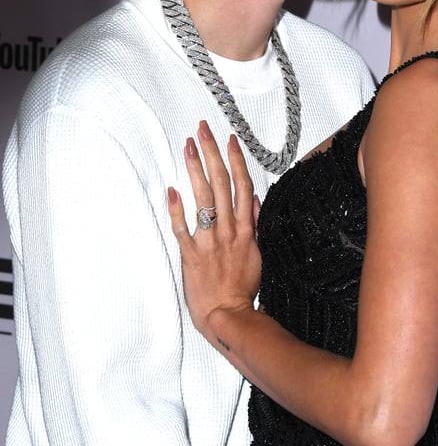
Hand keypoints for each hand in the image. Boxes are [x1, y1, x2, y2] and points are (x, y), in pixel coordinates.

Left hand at [168, 122, 261, 339]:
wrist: (229, 315)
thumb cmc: (243, 287)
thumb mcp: (257, 253)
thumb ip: (255, 224)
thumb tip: (255, 200)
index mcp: (246, 229)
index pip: (242, 185)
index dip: (236, 160)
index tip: (229, 138)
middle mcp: (228, 230)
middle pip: (222, 183)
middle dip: (212, 153)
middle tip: (203, 130)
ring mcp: (210, 242)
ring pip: (203, 199)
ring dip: (195, 170)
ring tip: (187, 147)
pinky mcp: (192, 256)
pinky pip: (182, 229)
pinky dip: (177, 209)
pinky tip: (172, 190)